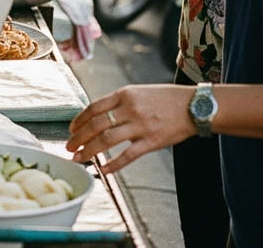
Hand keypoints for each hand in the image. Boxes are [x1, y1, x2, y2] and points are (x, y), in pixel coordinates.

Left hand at [66, 84, 196, 173]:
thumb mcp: (137, 92)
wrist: (193, 105)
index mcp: (123, 94)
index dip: (79, 120)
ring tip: (79, 158)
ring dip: (89, 151)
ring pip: (107, 140)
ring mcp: (140, 126)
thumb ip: (118, 102)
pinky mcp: (152, 141)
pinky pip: (128, 155)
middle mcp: (129, 109)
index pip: (93, 107)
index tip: (71, 130)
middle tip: (69, 147)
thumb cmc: (164, 98)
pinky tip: (104, 170)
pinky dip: (113, 164)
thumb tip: (98, 115)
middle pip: (96, 124)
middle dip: (79, 137)